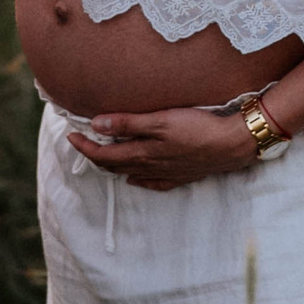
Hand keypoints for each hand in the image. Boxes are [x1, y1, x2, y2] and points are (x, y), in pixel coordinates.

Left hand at [67, 106, 260, 190]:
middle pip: (115, 165)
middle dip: (95, 155)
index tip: (71, 135)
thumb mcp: (160, 120)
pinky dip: (139, 180)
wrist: (232, 144)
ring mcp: (166, 173)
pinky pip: (153, 183)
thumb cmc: (198, 128)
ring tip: (103, 155)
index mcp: (142, 153)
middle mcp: (150, 167)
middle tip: (82, 142)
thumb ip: (128, 123)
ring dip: (114, 165)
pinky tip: (136, 179)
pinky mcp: (182, 175)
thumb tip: (96, 126)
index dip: (85, 146)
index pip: (104, 155)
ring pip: (132, 173)